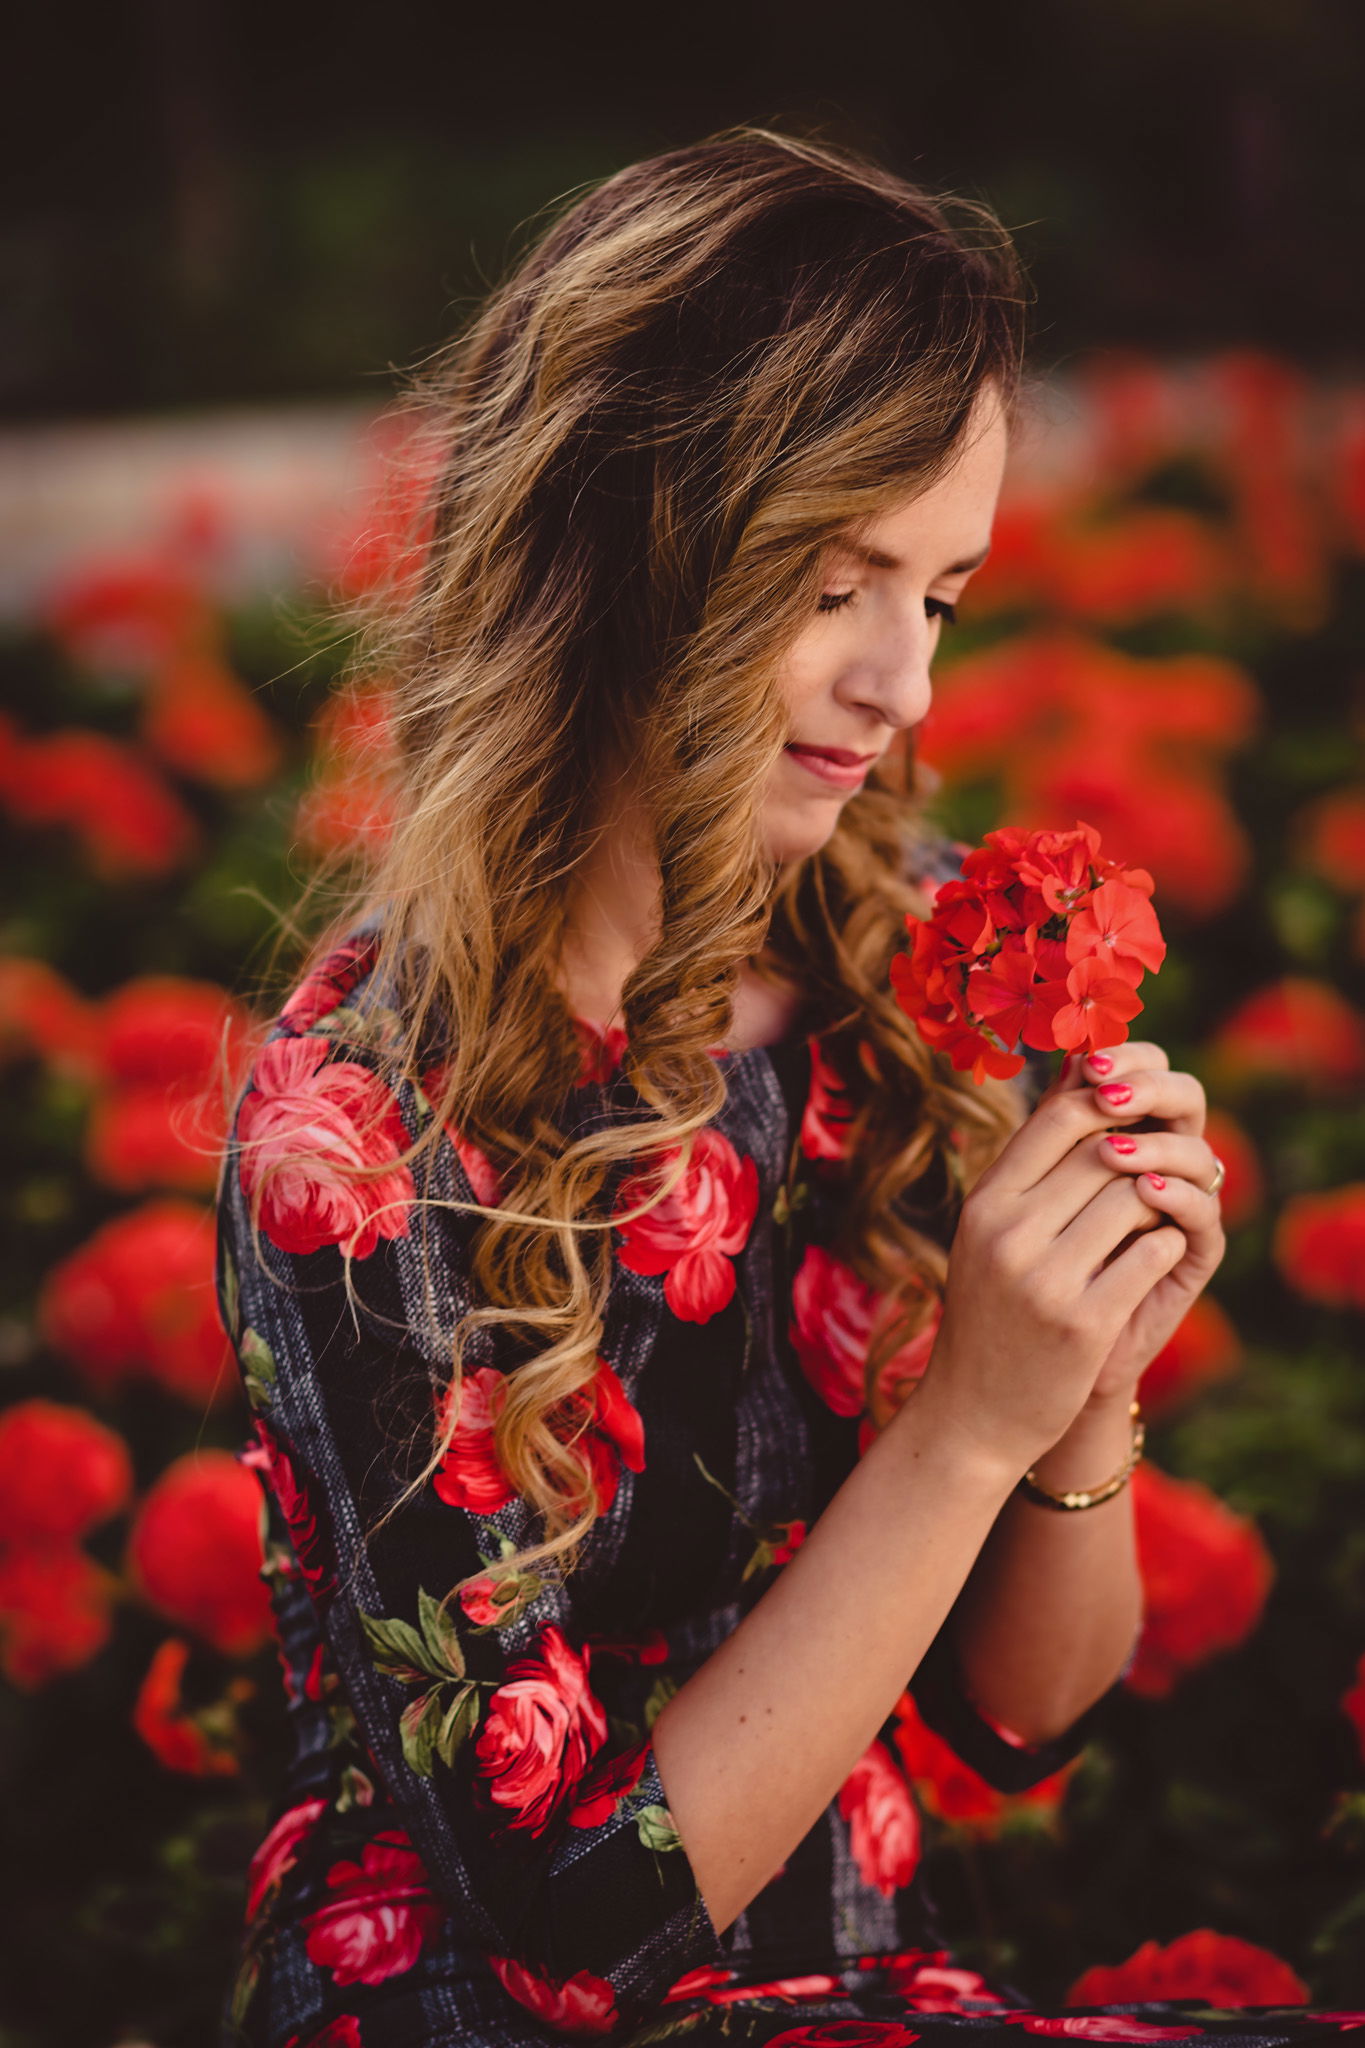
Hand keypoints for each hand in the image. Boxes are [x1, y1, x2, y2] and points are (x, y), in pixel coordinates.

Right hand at [918, 1046, 1196, 1475]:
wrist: (974, 1414)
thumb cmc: (991, 1314)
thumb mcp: (990, 1234)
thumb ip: (1031, 1168)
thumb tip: (1080, 1077)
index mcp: (984, 1203)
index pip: (1059, 1116)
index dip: (1109, 1105)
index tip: (1134, 1121)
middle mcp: (1007, 1233)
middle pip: (1104, 1151)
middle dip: (1144, 1154)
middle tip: (1160, 1168)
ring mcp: (1044, 1279)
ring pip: (1134, 1197)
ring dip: (1160, 1201)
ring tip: (1158, 1214)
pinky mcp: (1083, 1322)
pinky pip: (1151, 1253)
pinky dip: (1166, 1244)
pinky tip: (1159, 1253)